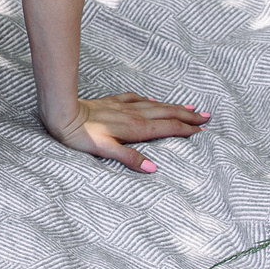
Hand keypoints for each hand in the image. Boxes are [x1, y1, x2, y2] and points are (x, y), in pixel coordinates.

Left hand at [44, 94, 207, 172]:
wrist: (63, 114)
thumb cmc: (82, 136)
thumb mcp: (105, 151)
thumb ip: (130, 158)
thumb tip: (153, 169)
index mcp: (136, 128)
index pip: (168, 128)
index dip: (186, 130)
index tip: (203, 130)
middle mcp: (134, 115)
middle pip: (167, 114)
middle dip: (188, 116)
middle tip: (206, 116)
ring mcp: (124, 107)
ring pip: (156, 105)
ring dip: (174, 106)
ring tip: (190, 106)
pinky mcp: (112, 102)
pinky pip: (136, 99)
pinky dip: (149, 100)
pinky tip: (153, 100)